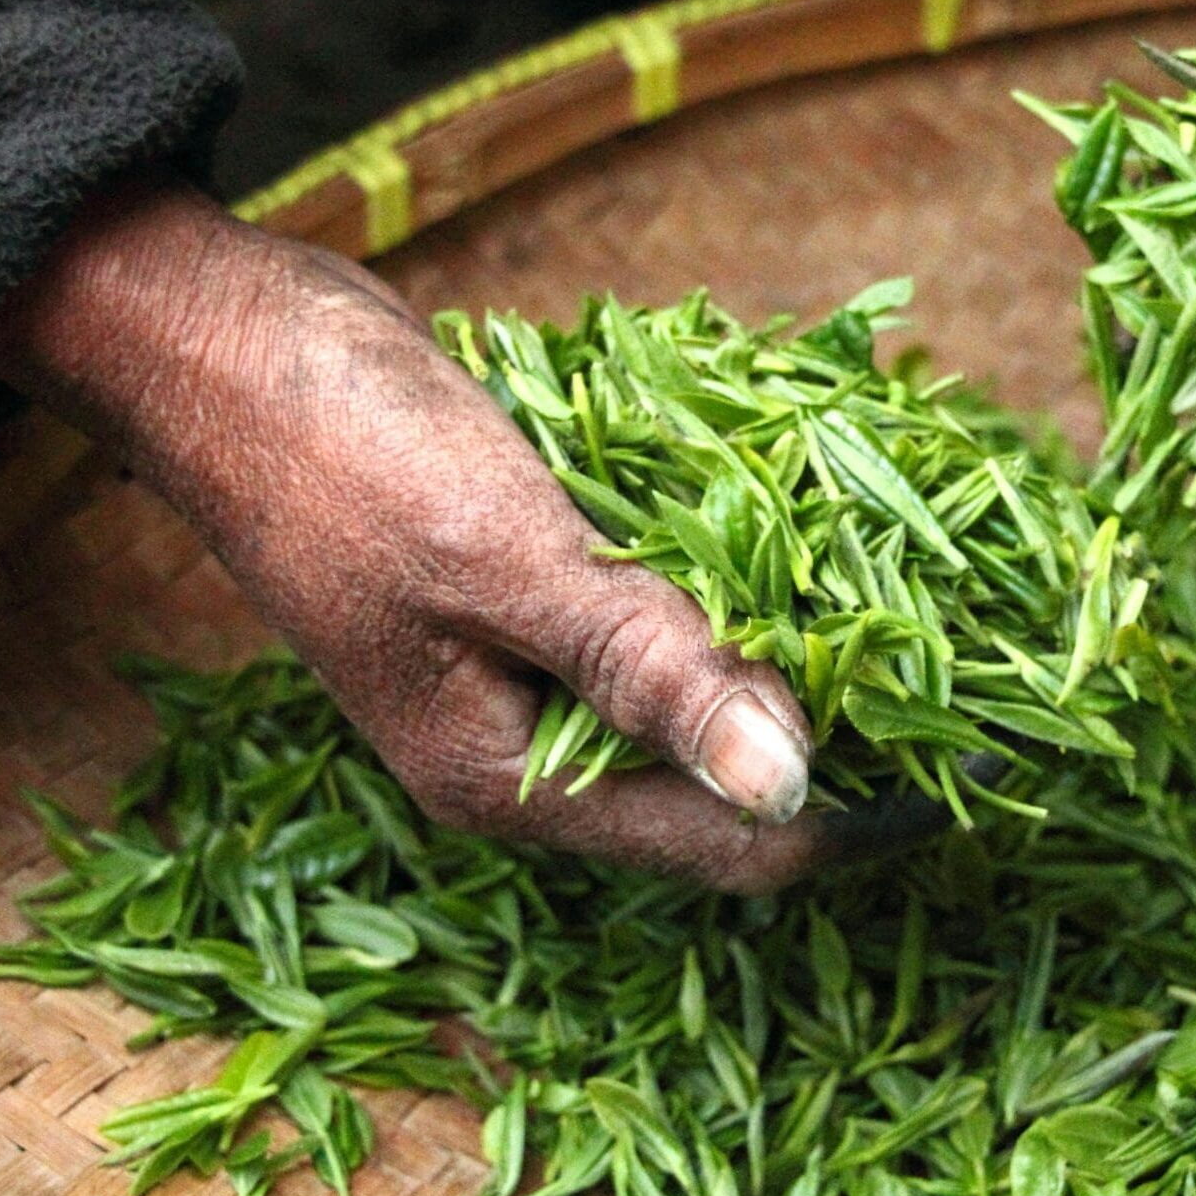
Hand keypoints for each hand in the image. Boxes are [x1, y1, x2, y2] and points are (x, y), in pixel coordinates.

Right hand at [0, 171, 894, 891]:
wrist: (228, 349)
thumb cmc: (349, 455)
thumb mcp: (507, 565)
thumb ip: (648, 674)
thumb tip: (792, 785)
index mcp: (510, 778)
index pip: (720, 846)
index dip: (849, 818)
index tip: (967, 772)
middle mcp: (523, 744)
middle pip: (713, 784)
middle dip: (833, 740)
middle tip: (954, 680)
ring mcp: (521, 666)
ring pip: (691, 696)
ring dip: (786, 659)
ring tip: (903, 615)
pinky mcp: (526, 590)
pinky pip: (656, 618)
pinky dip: (726, 589)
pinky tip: (794, 545)